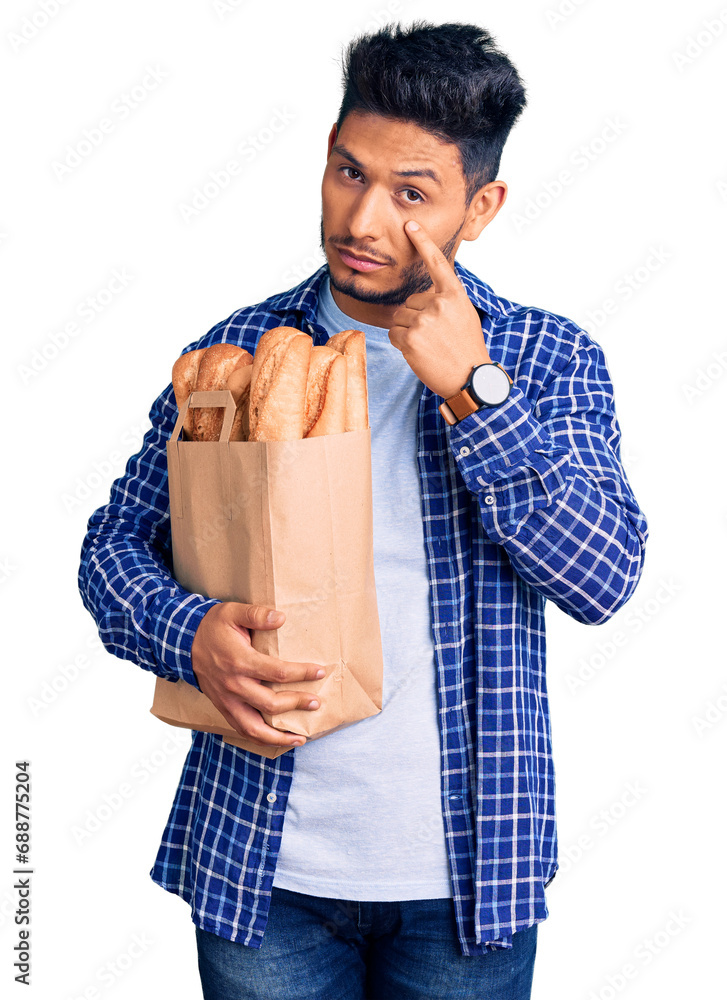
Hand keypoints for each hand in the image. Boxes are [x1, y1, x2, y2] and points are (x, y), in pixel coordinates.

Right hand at [191, 602, 325, 746]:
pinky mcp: (223, 708)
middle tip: (316, 702)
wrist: (183, 643)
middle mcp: (234, 686)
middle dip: (297, 704)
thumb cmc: (212, 627)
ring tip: (301, 738)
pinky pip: (243, 730)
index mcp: (240, 661)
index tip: (320, 672)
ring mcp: (227, 701)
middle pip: (271, 703)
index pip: (279, 672)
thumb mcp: (232, 612)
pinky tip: (277, 739)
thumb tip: (281, 617)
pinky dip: (261, 739)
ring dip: (279, 736)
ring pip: (255, 728)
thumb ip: (256, 614)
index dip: (302, 673)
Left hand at [388, 220, 503, 398]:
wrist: (469, 378)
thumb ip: (444, 300)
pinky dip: (401, 344)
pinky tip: (419, 353)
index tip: (410, 225)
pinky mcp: (410, 337)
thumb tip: (420, 297)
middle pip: (409, 301)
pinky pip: (393, 333)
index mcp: (455, 295)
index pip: (437, 263)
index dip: (422, 242)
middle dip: (416, 318)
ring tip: (428, 345)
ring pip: (399, 317)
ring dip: (407, 331)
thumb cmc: (466, 348)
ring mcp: (423, 320)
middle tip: (435, 337)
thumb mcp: (463, 315)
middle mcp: (439, 303)